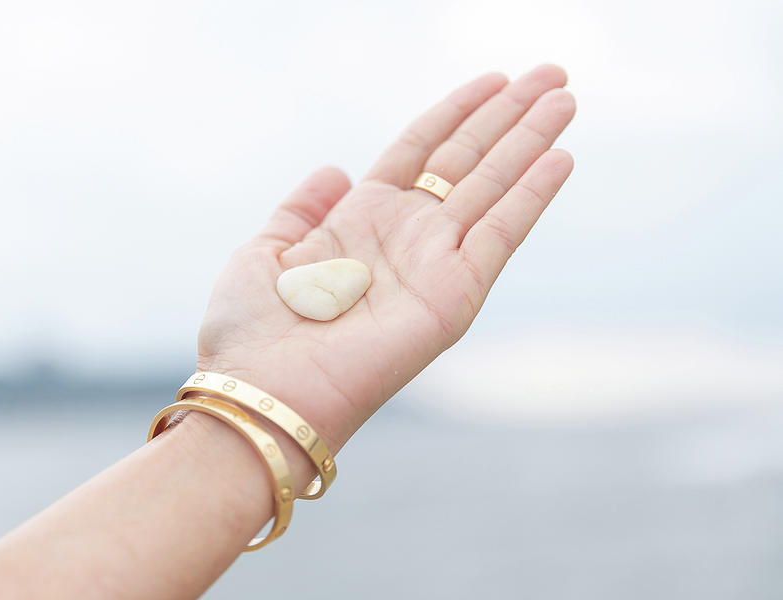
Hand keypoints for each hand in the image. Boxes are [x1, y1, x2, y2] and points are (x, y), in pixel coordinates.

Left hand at [196, 64, 575, 450]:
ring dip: (530, 141)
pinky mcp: (454, 296)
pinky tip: (559, 156)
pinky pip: (500, 235)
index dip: (457, 112)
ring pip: (493, 187)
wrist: (264, 391)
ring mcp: (434, 265)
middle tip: (552, 72)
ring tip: (566, 95)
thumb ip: (301, 208)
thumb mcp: (265, 252)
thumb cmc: (251, 333)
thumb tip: (336, 168)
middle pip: (467, 160)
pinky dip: (531, 196)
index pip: (420, 150)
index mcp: (361, 221)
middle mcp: (406, 237)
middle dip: (508, 115)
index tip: (493, 79)